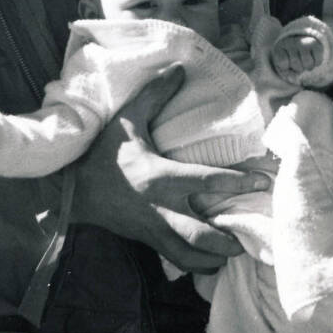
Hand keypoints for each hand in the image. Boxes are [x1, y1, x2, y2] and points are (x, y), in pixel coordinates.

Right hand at [70, 66, 270, 272]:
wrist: (69, 191)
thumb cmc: (103, 154)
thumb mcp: (127, 120)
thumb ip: (155, 94)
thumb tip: (179, 68)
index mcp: (159, 177)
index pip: (208, 181)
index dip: (238, 182)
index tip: (262, 182)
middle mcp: (160, 209)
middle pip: (201, 234)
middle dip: (228, 240)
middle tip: (250, 236)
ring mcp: (153, 230)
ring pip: (189, 255)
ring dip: (215, 257)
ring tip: (236, 251)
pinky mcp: (147, 242)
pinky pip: (176, 260)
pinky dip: (196, 264)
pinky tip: (212, 261)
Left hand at [271, 34, 322, 81]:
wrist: (301, 39)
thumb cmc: (289, 55)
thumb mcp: (284, 63)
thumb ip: (286, 73)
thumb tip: (293, 79)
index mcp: (282, 46)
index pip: (283, 63)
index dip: (286, 66)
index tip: (286, 61)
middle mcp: (294, 42)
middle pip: (296, 64)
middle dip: (297, 68)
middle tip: (297, 62)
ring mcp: (305, 42)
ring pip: (308, 64)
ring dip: (307, 67)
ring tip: (305, 62)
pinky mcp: (317, 45)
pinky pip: (318, 61)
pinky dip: (316, 64)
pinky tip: (312, 59)